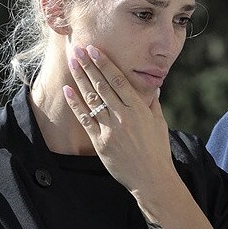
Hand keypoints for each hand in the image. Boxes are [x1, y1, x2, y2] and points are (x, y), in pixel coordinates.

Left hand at [63, 45, 170, 196]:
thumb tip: (153, 89)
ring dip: (80, 79)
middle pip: (102, 85)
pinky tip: (68, 91)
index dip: (105, 64)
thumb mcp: (159, 124)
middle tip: (78, 50)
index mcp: (139, 109)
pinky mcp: (100, 142)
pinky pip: (85, 119)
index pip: (119, 81)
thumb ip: (153, 105)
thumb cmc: (158, 150)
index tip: (95, 50)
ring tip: (72, 64)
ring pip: (91, 99)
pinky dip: (76, 104)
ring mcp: (110, 129)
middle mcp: (124, 116)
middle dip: (88, 66)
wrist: (151, 178)